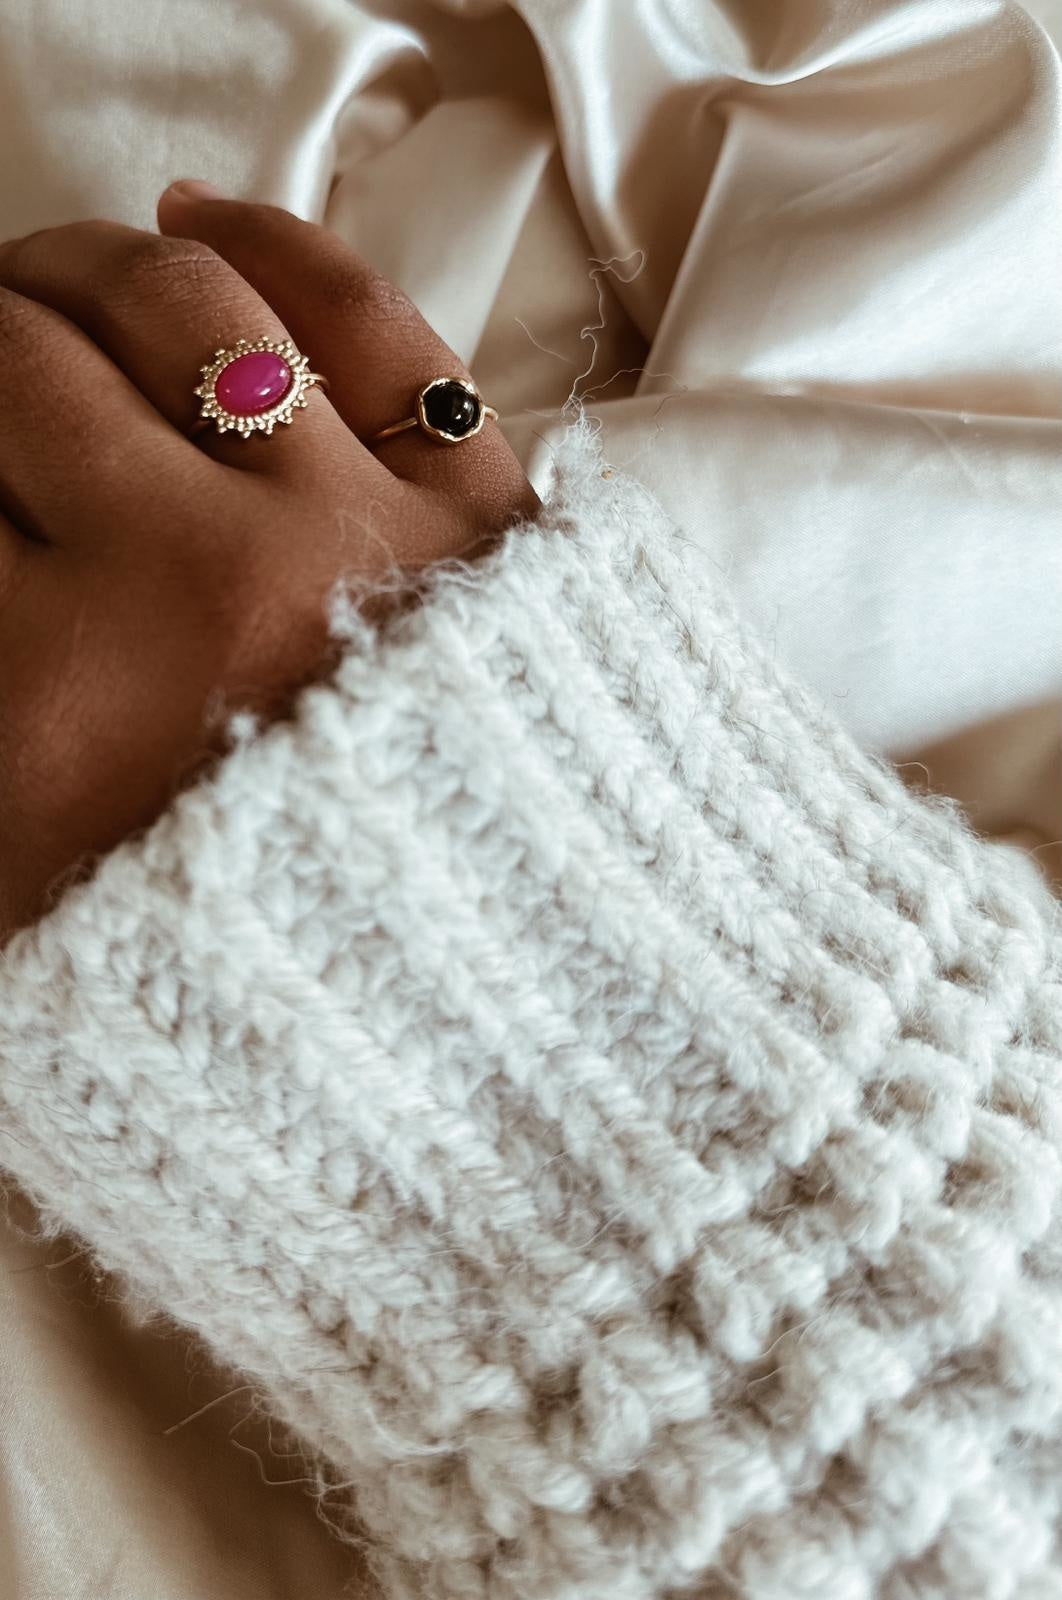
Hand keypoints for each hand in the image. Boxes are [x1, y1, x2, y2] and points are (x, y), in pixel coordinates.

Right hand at [0, 181, 539, 937]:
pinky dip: (262, 236)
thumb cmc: (259, 978)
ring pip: (164, 298)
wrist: (498, 1021)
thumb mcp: (34, 885)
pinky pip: (357, 306)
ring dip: (71, 272)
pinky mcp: (480, 503)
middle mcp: (199, 594)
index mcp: (54, 715)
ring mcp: (354, 527)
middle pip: (10, 369)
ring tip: (45, 290)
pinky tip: (189, 219)